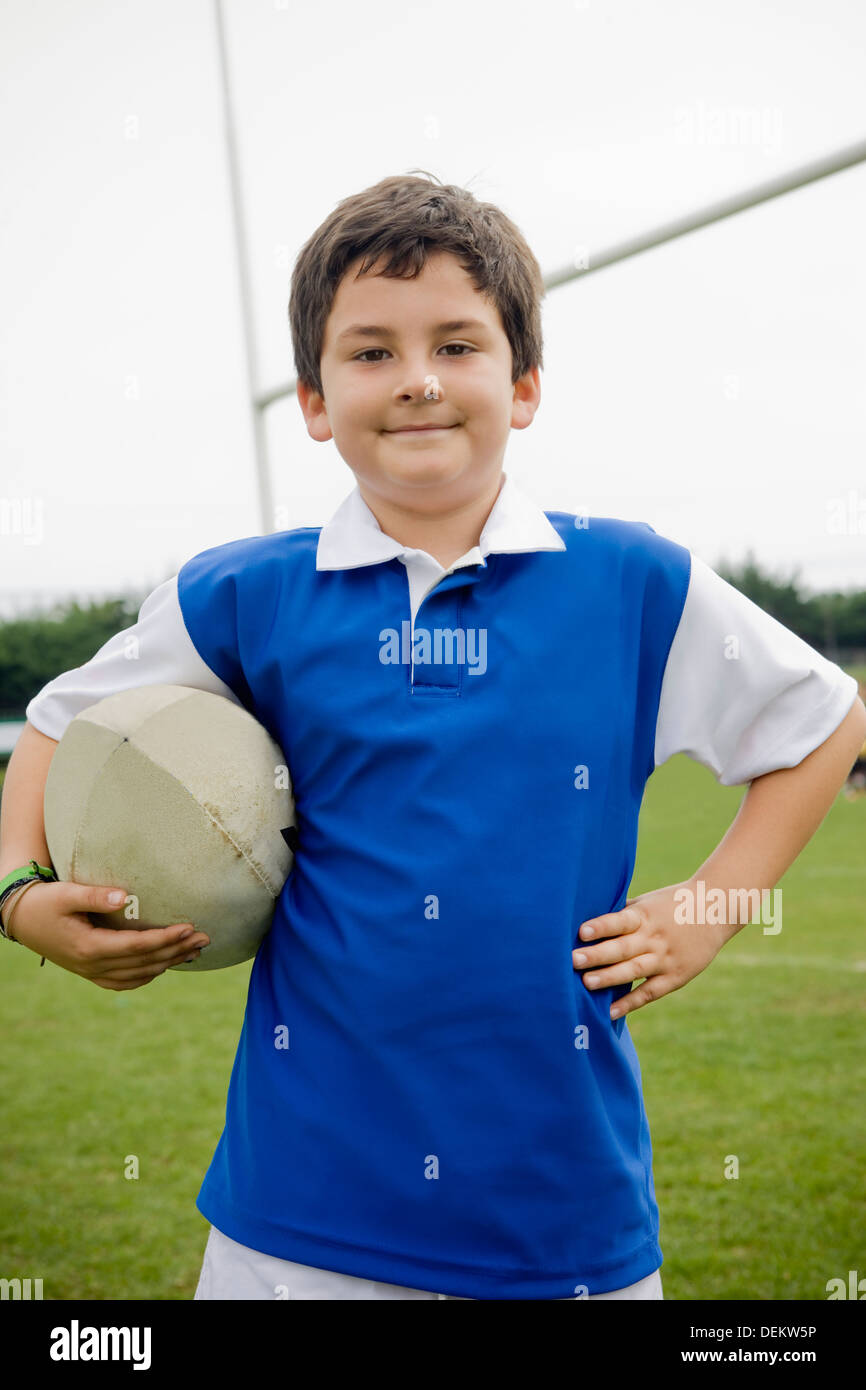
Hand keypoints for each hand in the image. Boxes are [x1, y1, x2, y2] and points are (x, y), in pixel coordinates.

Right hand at [7, 880, 209, 989]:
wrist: (22, 920)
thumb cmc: (45, 902)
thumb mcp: (65, 894)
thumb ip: (94, 895)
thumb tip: (124, 896)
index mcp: (89, 947)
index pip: (137, 947)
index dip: (165, 939)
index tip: (189, 926)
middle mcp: (93, 966)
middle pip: (145, 963)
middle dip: (177, 950)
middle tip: (205, 938)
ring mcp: (92, 973)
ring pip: (140, 974)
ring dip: (169, 963)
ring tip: (195, 950)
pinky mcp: (92, 973)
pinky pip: (126, 981)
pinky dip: (149, 974)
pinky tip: (166, 964)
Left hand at [572, 881, 727, 1019]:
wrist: (716, 909)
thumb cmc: (672, 903)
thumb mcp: (647, 902)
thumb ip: (622, 913)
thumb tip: (584, 919)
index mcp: (646, 915)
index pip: (620, 921)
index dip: (602, 926)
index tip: (581, 932)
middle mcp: (654, 937)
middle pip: (623, 948)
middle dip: (597, 955)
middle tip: (573, 961)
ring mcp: (666, 958)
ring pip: (634, 970)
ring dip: (610, 978)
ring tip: (587, 983)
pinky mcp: (676, 976)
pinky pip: (650, 992)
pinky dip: (631, 1002)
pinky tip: (610, 1010)